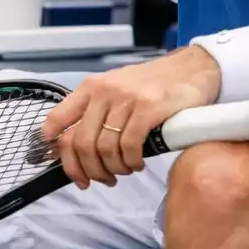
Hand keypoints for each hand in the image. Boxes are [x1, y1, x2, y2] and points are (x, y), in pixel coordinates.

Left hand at [41, 46, 220, 188]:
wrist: (191, 69)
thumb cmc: (152, 84)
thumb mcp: (116, 89)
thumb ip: (95, 112)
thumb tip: (73, 149)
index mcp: (91, 87)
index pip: (58, 121)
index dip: (58, 152)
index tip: (71, 169)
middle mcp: (105, 90)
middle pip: (81, 143)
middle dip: (89, 170)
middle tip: (103, 179)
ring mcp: (126, 98)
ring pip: (104, 149)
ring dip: (114, 169)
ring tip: (125, 169)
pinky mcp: (149, 107)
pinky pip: (129, 146)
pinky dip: (131, 162)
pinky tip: (138, 162)